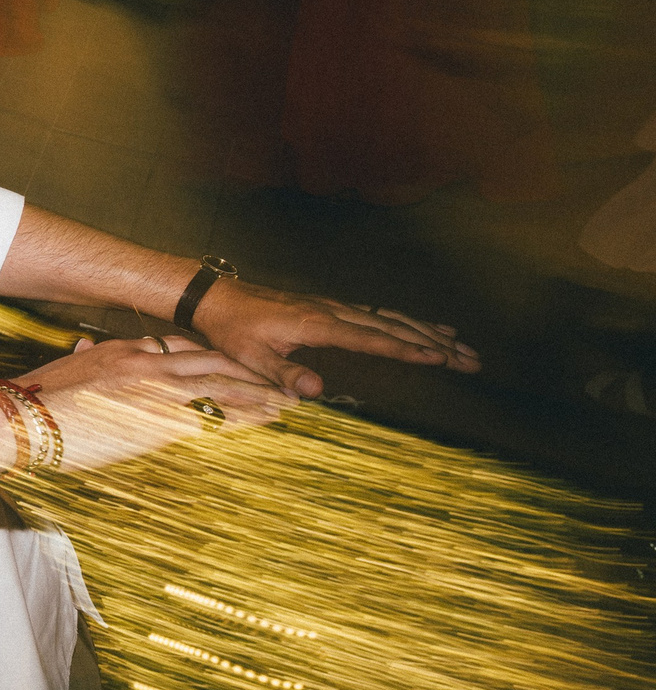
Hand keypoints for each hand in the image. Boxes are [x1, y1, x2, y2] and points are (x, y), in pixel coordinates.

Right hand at [14, 336, 292, 470]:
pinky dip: (243, 419)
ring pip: (220, 385)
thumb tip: (84, 350)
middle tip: (277, 385)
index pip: (180, 347)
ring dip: (257, 395)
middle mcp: (145, 364)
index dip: (213, 359)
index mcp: (122, 351)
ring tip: (285, 404)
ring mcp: (154, 391)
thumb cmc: (35, 402)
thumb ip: (84, 359)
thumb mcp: (64, 370)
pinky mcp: (157, 421)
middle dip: (247, 373)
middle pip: (210, 362)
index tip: (233, 368)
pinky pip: (211, 416)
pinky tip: (264, 424)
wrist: (20, 419)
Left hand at [192, 280, 479, 397]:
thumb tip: (315, 391)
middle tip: (472, 362)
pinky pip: (380, 315)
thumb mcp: (250, 358)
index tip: (438, 359)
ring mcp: (335, 307)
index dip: (405, 350)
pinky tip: (431, 330)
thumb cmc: (233, 330)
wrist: (219, 298)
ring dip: (430, 334)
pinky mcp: (333, 308)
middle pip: (393, 328)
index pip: (371, 339)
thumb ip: (282, 375)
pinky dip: (409, 323)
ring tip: (466, 350)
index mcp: (316, 323)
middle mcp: (332, 311)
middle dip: (435, 346)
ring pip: (392, 319)